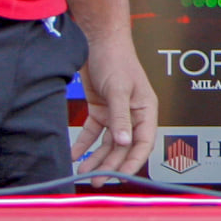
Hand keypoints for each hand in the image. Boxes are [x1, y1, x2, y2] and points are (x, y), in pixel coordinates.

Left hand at [72, 34, 158, 177]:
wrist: (97, 39)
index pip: (142, 143)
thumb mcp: (118, 89)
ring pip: (107, 143)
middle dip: (111, 165)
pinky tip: (75, 155)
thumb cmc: (116, 59)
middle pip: (123, 147)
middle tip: (97, 181)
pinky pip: (93, 132)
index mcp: (146, 110)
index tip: (120, 177)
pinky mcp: (100, 109)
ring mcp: (116, 113)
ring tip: (83, 173)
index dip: (133, 162)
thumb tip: (123, 143)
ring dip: (96, 158)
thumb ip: (120, 117)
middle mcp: (132, 115)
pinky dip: (84, 144)